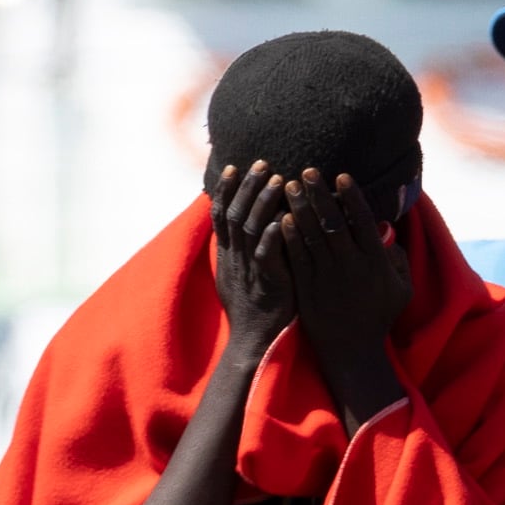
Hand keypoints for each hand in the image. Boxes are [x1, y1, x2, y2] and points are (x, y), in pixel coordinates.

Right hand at [211, 161, 295, 352]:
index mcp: (227, 256)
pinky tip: (283, 217)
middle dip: (247, 186)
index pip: (221, 215)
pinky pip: (265, 253)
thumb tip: (250, 231)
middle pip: (234, 213)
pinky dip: (272, 234)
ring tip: (276, 179)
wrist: (253, 343)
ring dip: (262, 201)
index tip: (233, 167)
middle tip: (261, 162)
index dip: (226, 190)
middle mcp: (233, 258)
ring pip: (249, 227)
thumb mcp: (241, 277)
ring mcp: (247, 269)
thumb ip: (242, 253)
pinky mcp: (265, 281)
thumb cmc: (254, 311)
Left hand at [283, 170, 411, 428]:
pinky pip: (296, 257)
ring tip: (287, 186)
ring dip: (299, 208)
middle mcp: (350, 266)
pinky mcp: (307, 288)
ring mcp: (327, 277)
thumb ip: (396, 258)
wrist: (352, 352)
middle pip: (332, 222)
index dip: (351, 197)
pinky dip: (289, 236)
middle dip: (318, 194)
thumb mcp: (401, 289)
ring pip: (311, 235)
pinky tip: (280, 218)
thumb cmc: (378, 317)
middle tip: (306, 171)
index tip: (340, 176)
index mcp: (375, 263)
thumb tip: (385, 229)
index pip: (362, 221)